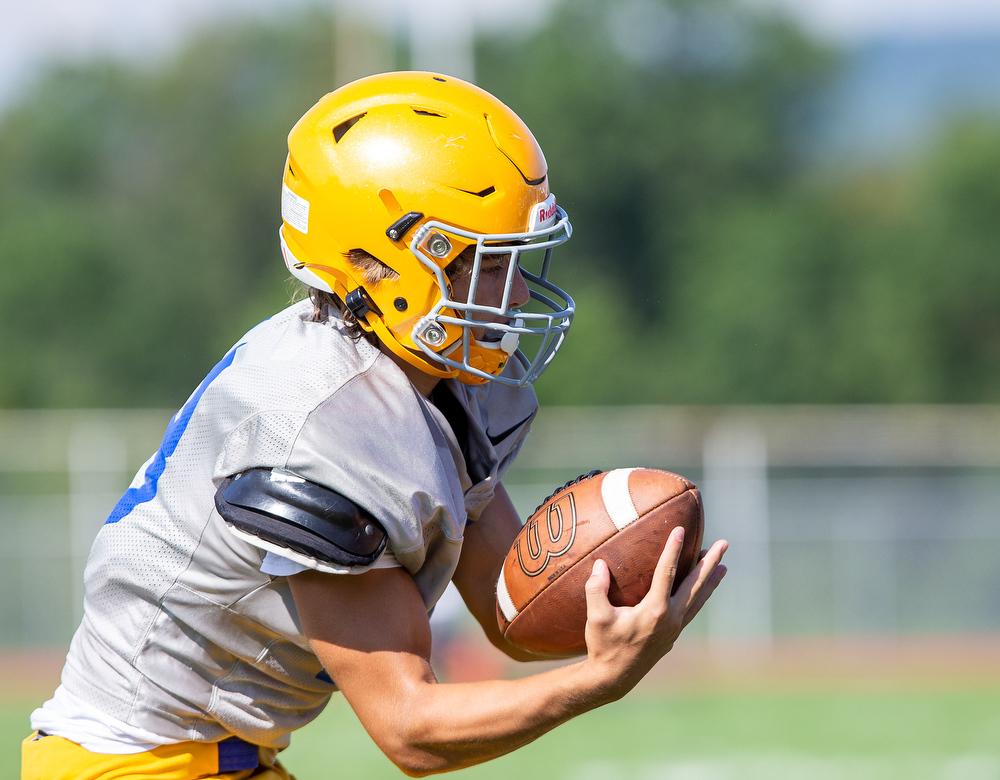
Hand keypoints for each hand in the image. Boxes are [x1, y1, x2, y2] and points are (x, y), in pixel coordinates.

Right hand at [582, 526, 727, 701]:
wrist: (614, 678)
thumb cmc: (604, 645)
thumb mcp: (596, 617)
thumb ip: (596, 589)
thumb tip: (600, 564)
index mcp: (654, 611)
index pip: (667, 573)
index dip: (673, 550)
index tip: (681, 530)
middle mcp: (671, 618)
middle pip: (695, 584)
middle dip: (710, 562)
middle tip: (724, 544)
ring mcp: (675, 628)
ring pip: (698, 598)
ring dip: (711, 580)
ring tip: (723, 564)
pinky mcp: (673, 635)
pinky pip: (692, 610)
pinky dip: (701, 596)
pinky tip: (703, 589)